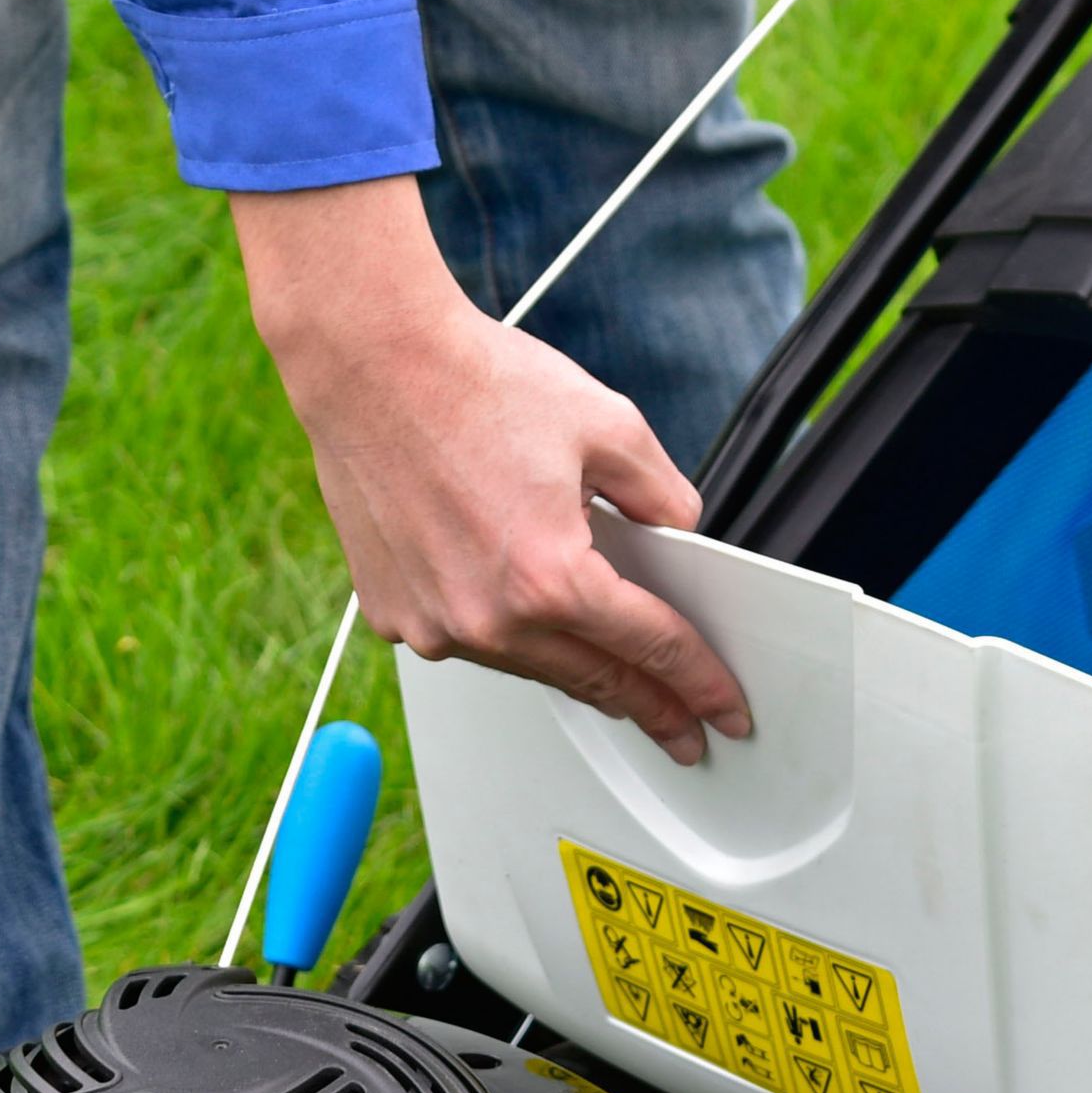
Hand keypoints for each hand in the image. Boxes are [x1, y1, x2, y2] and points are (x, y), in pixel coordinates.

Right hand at [232, 179, 750, 764]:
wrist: (368, 362)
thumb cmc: (472, 383)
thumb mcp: (608, 426)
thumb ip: (661, 495)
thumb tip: (677, 532)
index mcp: (550, 578)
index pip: (651, 648)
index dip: (700, 685)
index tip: (723, 712)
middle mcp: (488, 618)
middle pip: (594, 680)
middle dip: (649, 708)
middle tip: (683, 730)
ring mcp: (434, 624)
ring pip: (529, 666)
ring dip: (575, 668)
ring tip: (615, 675)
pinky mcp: (393, 614)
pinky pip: (468, 640)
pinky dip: (504, 631)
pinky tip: (523, 610)